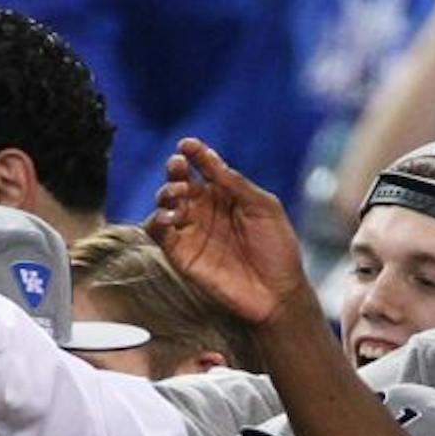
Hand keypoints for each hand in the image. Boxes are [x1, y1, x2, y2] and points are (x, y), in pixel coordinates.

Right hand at [149, 139, 308, 327]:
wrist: (277, 291)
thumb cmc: (277, 248)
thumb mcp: (264, 207)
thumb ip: (236, 184)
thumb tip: (212, 162)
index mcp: (225, 194)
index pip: (203, 167)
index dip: (194, 153)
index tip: (187, 144)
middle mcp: (205, 210)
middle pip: (179, 182)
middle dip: (175, 171)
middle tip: (179, 168)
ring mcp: (192, 232)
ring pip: (164, 204)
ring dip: (165, 194)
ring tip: (178, 197)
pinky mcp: (181, 255)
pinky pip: (159, 233)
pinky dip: (157, 221)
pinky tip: (172, 218)